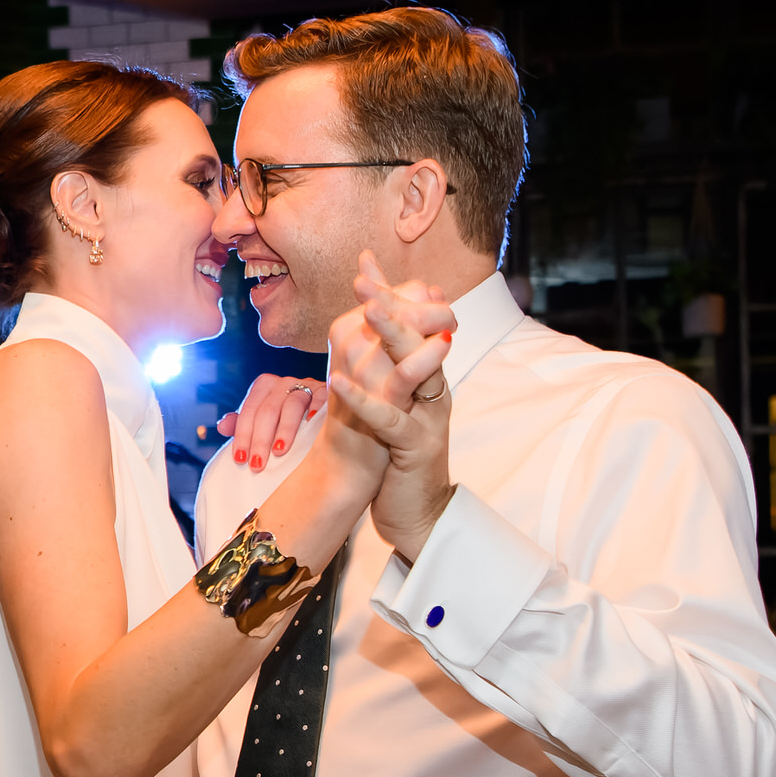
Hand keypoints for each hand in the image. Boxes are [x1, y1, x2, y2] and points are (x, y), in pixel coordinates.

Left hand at [216, 373, 327, 474]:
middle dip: (260, 439)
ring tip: (279, 451)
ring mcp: (306, 385)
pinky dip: (317, 408)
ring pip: (292, 404)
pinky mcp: (325, 391)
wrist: (316, 411)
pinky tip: (312, 422)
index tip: (240, 459)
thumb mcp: (261, 421)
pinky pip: (321, 397)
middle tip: (257, 464)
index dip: (242, 435)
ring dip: (285, 429)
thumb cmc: (283, 421)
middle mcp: (283, 383)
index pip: (249, 410)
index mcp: (264, 386)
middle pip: (268, 410)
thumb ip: (242, 423)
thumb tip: (222, 426)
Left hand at [327, 251, 456, 561]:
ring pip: (416, 368)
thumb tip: (370, 328)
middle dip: (394, 302)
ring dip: (393, 335)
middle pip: (423, 336)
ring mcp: (428, 418)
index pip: (416, 325)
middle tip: (364, 277)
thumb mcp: (395, 403)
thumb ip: (388, 366)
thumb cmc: (401, 455)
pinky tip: (341, 381)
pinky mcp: (414, 448)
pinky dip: (365, 399)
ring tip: (367, 309)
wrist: (418, 513)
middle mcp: (434, 390)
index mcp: (429, 376)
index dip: (391, 294)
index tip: (363, 264)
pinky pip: (391, 418)